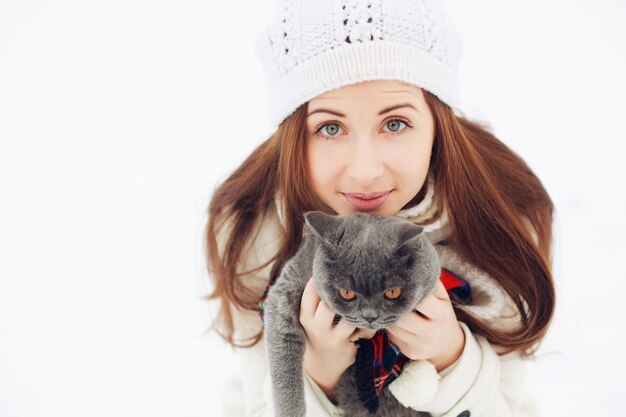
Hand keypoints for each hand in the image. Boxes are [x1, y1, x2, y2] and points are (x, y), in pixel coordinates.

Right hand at [299, 277, 375, 399]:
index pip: (310, 295)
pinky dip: (371, 322)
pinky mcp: (350, 348)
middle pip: (328, 306)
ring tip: (367, 296)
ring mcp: (334, 339)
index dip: (319, 281)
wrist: (321, 367)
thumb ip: (315, 299)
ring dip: (358, 308)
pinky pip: (365, 330)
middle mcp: (318, 328)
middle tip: (351, 281)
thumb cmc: (317, 332)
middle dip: (339, 294)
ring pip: (349, 319)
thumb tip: (326, 267)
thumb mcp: (309, 318)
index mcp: (306, 318)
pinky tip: (374, 314)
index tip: (329, 270)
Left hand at [386, 280, 464, 371]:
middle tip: (386, 294)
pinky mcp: (410, 353)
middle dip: (393, 305)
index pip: (421, 301)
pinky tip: (394, 320)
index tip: (399, 284)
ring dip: (388, 315)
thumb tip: (411, 267)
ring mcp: (420, 345)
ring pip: (393, 326)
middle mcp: (432, 333)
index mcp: (441, 315)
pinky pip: (392, 337)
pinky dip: (390, 327)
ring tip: (389, 306)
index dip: (408, 291)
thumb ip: (429, 282)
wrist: (447, 344)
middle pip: (402, 317)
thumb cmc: (440, 312)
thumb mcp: (441, 297)